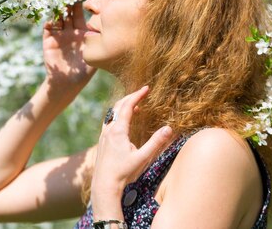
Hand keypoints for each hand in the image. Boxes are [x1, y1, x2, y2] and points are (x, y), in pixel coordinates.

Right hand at [43, 0, 95, 91]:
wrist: (67, 84)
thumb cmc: (84, 72)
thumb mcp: (94, 55)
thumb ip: (99, 43)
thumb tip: (110, 29)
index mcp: (82, 32)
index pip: (79, 14)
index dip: (79, 4)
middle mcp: (70, 31)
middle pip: (67, 13)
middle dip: (67, 3)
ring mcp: (59, 35)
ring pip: (57, 18)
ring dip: (57, 10)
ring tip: (58, 3)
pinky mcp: (48, 41)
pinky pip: (47, 29)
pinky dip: (48, 23)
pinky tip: (50, 19)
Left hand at [91, 86, 172, 213]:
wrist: (104, 184)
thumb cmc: (123, 173)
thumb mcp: (143, 158)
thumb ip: (156, 143)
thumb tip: (169, 129)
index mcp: (118, 130)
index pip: (128, 106)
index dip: (137, 95)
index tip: (146, 88)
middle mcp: (109, 129)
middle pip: (118, 106)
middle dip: (131, 97)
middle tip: (142, 92)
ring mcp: (104, 134)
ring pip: (112, 113)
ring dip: (124, 106)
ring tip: (137, 106)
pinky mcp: (102, 140)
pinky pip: (109, 121)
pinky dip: (118, 115)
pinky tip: (125, 122)